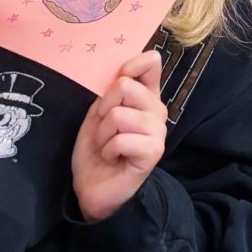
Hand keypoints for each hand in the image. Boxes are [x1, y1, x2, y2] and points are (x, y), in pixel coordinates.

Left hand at [71, 51, 166, 222]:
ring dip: (103, 133)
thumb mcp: (97, 115)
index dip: (131, 64)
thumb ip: (109, 92)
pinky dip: (109, 149)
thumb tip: (119, 73)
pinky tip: (113, 157)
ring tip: (107, 145)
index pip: (151, 62)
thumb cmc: (96, 149)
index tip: (117, 79)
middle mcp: (156, 109)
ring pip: (119, 114)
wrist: (93, 188)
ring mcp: (158, 130)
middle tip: (104, 128)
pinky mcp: (154, 151)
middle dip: (103, 108)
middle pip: (125, 86)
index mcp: (145, 96)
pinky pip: (121, 139)